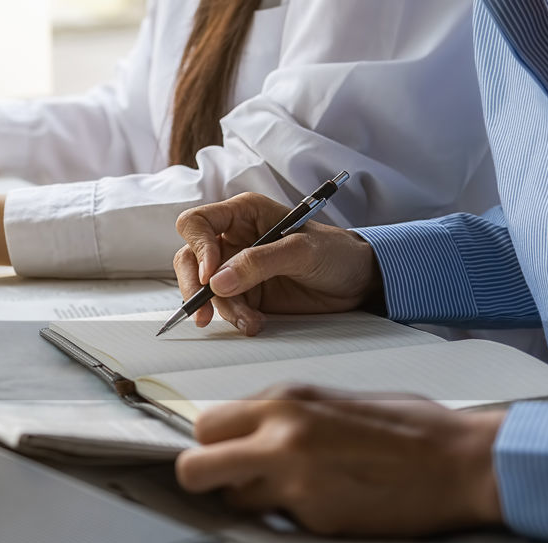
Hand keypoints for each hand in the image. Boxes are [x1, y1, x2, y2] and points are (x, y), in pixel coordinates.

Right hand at [173, 193, 381, 335]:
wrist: (358, 282)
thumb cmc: (336, 251)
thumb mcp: (302, 250)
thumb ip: (260, 262)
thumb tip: (219, 281)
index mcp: (243, 214)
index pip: (197, 223)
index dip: (198, 248)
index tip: (210, 277)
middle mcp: (234, 239)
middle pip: (189, 258)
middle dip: (194, 286)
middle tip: (205, 310)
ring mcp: (236, 268)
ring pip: (204, 289)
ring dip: (223, 309)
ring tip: (251, 321)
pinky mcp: (245, 294)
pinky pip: (224, 308)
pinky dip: (235, 318)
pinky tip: (255, 323)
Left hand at [176, 384, 504, 536]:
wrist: (462, 461)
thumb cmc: (410, 427)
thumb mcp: (333, 400)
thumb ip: (282, 414)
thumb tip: (244, 430)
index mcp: (285, 401)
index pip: (204, 426)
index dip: (212, 443)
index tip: (227, 450)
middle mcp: (280, 438)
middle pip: (193, 469)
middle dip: (207, 478)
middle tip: (233, 480)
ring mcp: (296, 483)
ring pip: (233, 502)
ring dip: (253, 501)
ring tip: (296, 490)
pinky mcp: (316, 520)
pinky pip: (281, 522)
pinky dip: (296, 518)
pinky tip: (332, 502)